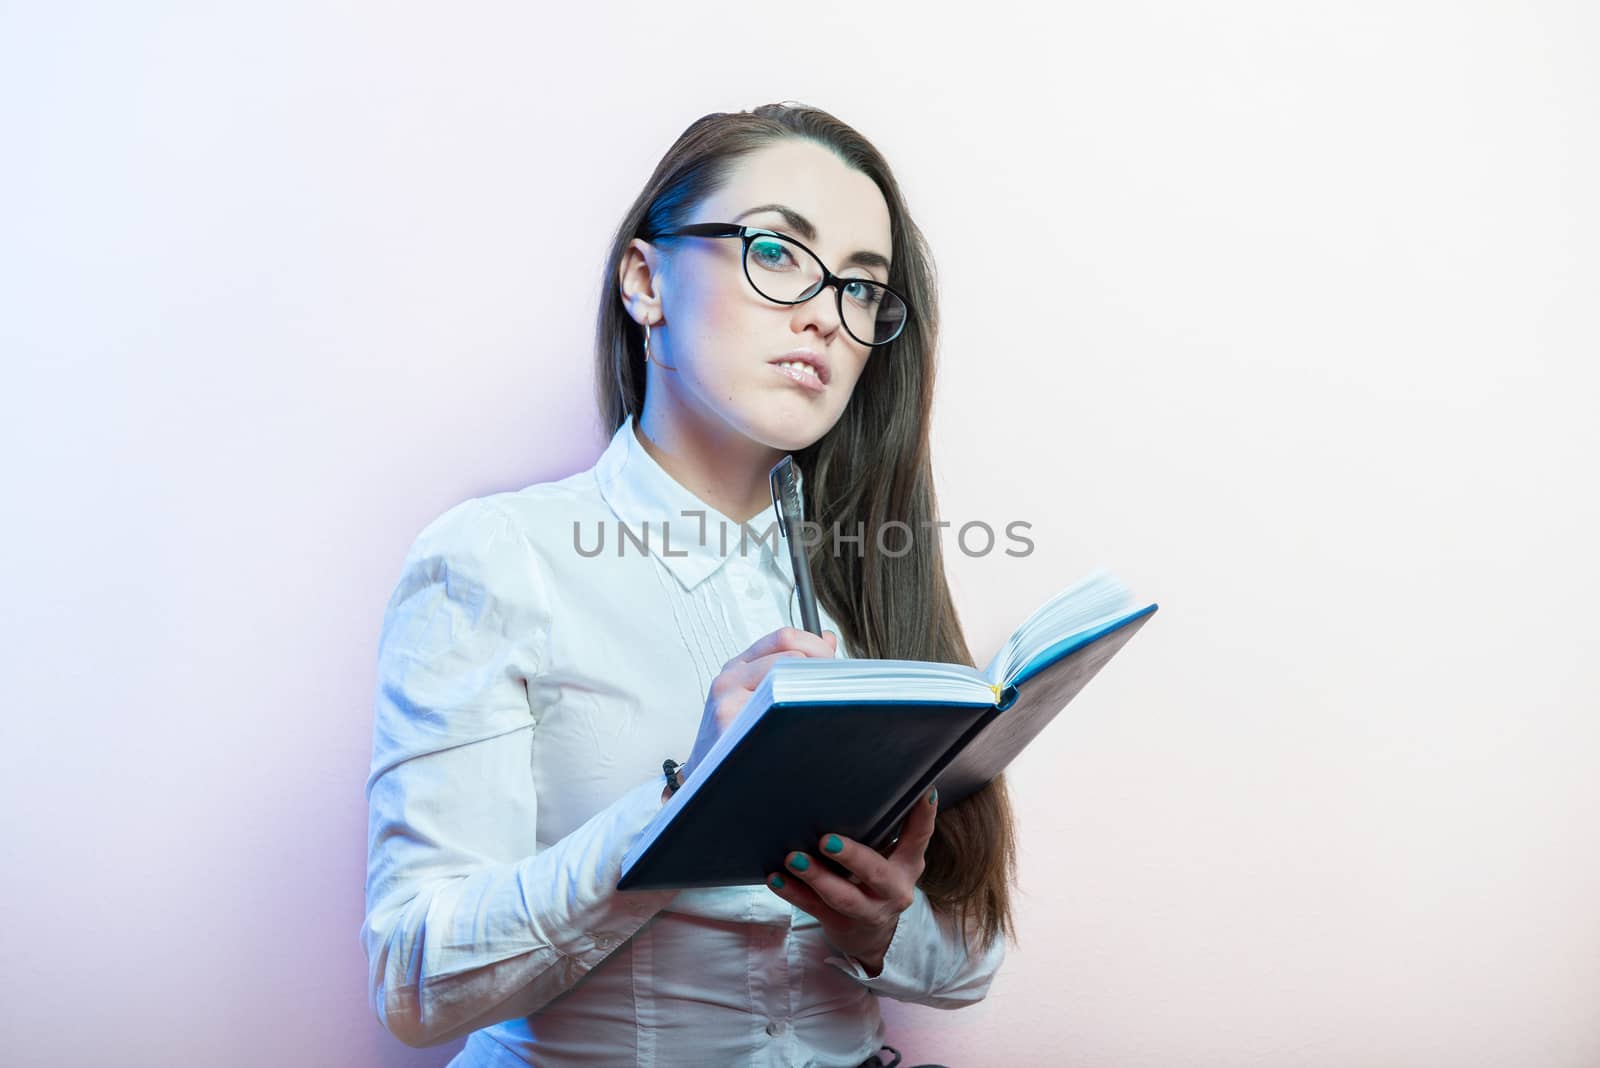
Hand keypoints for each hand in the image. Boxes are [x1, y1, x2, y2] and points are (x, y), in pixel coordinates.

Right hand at [666, 627, 837, 802]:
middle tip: (836, 686)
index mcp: (739, 667)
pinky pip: (777, 707)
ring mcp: (728, 700)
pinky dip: (798, 711)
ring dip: (812, 689)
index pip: (785, 637)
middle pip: (790, 651)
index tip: (835, 666)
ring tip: (823, 709)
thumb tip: (828, 639)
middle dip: (820, 665)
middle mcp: (730, 678)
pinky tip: (806, 726)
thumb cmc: (736, 740)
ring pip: (787, 677)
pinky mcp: (730, 722)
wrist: (706, 780)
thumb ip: (792, 665)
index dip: (818, 647)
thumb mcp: (760, 696)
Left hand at [766, 785, 938, 976]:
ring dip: (816, 877)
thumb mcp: (892, 857)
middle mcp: (893, 891)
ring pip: (842, 897)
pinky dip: (794, 892)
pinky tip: (776, 878)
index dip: (924, 816)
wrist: (871, 935)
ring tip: (794, 858)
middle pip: (875, 874)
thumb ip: (886, 829)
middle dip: (852, 857)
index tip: (923, 792)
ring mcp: (867, 911)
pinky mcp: (840, 923)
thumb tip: (865, 780)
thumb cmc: (876, 878)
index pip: (919, 838)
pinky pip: (814, 907)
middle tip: (826, 840)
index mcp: (908, 866)